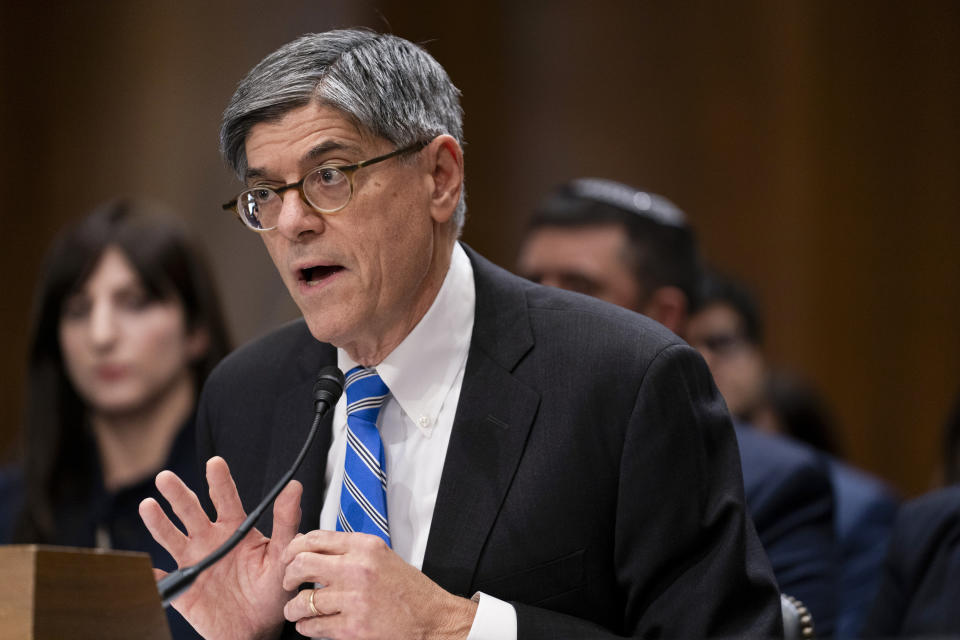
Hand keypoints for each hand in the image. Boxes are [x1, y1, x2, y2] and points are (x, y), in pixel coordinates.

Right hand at [139, 456, 301, 639]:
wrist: (259, 627)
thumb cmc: (273, 589)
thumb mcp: (283, 554)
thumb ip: (287, 522)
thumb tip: (294, 488)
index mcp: (236, 529)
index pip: (226, 498)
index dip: (220, 480)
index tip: (215, 463)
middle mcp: (211, 540)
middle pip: (191, 511)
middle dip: (179, 494)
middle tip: (166, 478)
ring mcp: (195, 562)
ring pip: (172, 537)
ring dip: (159, 522)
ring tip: (148, 506)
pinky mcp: (184, 588)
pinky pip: (165, 580)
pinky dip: (153, 574)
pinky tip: (145, 566)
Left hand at [281, 530, 477, 638]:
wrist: (431, 618)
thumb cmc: (408, 589)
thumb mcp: (381, 556)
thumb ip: (349, 549)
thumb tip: (311, 546)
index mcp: (365, 547)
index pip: (315, 538)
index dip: (294, 548)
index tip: (290, 556)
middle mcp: (358, 569)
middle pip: (303, 564)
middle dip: (288, 575)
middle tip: (288, 583)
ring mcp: (354, 600)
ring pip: (303, 601)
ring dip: (293, 608)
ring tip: (295, 610)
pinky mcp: (353, 628)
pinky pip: (314, 626)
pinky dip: (306, 627)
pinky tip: (310, 624)